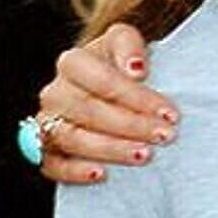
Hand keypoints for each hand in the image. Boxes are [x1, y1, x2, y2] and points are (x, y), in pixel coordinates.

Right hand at [36, 24, 177, 183]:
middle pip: (89, 111)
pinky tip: (102, 175)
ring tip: (144, 156)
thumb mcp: (127, 42)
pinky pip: (52, 165)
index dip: (138, 98)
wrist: (112, 84)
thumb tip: (136, 70)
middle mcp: (55, 93)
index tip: (171, 113)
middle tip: (165, 136)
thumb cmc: (123, 63)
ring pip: (72, 139)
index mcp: (73, 63)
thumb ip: (129, 46)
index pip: (104, 81)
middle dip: (131, 126)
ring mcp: (47, 123)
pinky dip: (75, 172)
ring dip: (110, 149)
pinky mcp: (47, 150)